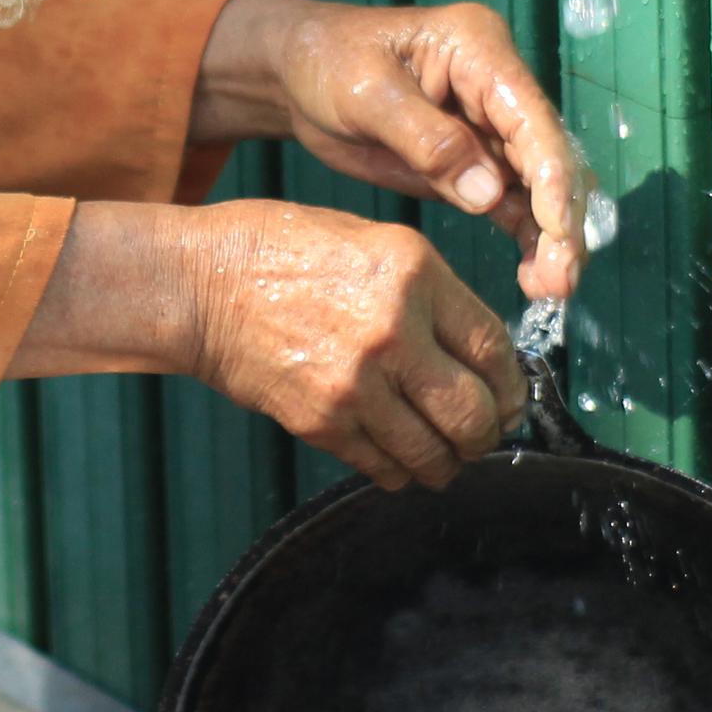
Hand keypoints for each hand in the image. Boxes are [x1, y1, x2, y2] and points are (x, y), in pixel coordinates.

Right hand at [15, 200, 525, 491]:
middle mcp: (394, 329)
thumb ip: (432, 293)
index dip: (512, 386)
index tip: (510, 399)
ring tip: (445, 454)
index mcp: (414, 272)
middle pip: (474, 413)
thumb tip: (480, 355)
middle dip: (488, 434)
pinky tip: (399, 458)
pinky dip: (401, 472)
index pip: (494, 349)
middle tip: (483, 434)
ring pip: (434, 452)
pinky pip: (384, 467)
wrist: (199, 283)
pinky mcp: (322, 421)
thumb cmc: (282, 250)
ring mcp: (356, 381)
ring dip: (448, 463)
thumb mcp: (372, 240)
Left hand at [195, 0, 595, 300]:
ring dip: (553, 239)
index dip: (552, 178)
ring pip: (542, 187)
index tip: (559, 234)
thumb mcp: (366, 93)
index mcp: (479, 49)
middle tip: (560, 280)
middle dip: (561, 220)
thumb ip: (427, 141)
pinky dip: (530, 240)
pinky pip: (516, 204)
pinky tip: (535, 279)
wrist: (298, 75)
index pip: (532, 118)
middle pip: (549, 155)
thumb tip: (489, 194)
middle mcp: (498, 86)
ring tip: (551, 290)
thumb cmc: (327, 62)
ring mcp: (491, 126)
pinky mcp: (477, 163)